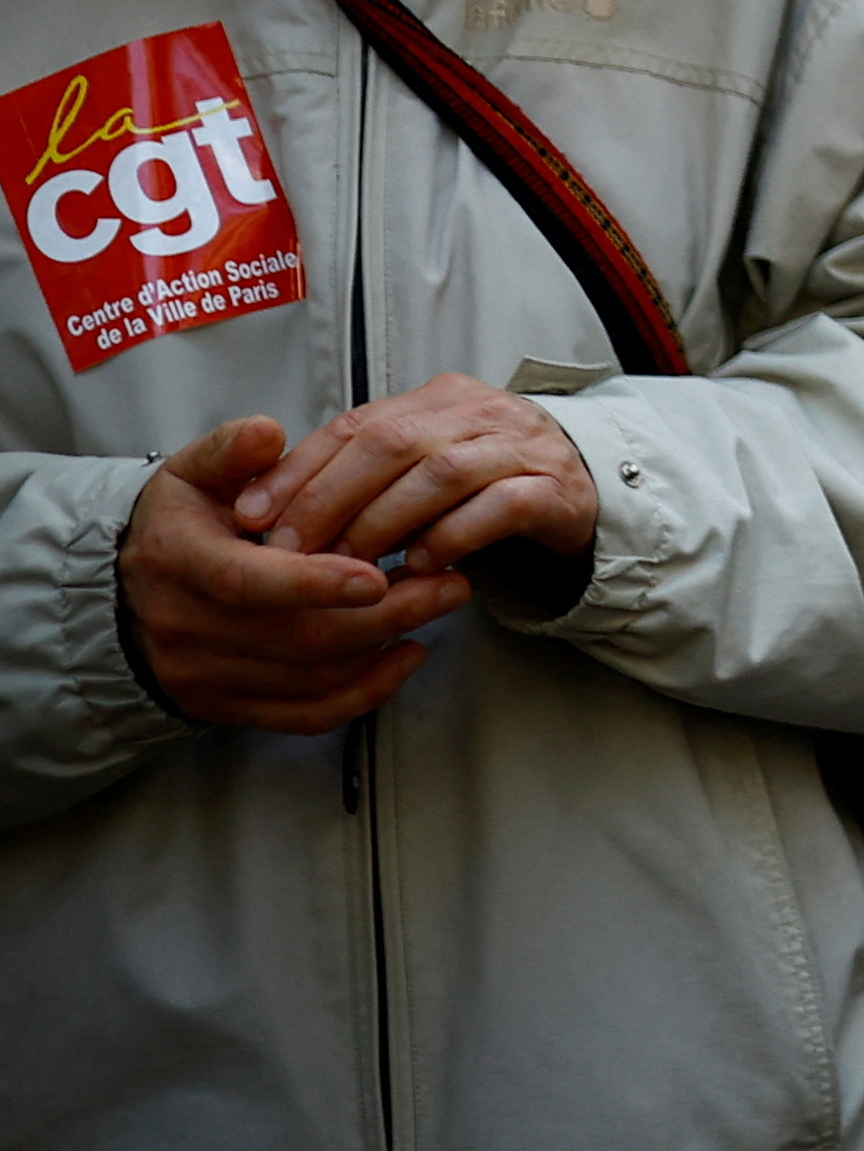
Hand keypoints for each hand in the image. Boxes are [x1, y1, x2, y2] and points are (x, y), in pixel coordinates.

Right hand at [120, 417, 436, 729]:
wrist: (125, 592)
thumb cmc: (180, 523)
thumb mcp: (192, 475)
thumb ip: (231, 451)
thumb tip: (268, 434)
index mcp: (177, 562)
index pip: (247, 583)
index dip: (314, 582)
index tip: (378, 573)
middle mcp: (185, 628)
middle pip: (297, 638)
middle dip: (384, 614)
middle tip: (450, 582)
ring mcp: (205, 676)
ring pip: (310, 678)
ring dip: (384, 645)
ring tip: (438, 603)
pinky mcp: (226, 708)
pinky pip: (304, 716)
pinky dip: (364, 693)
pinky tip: (407, 654)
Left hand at [238, 376, 597, 599]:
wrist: (586, 491)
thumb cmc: (486, 484)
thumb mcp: (421, 464)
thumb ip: (363, 473)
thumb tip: (273, 509)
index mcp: (436, 399)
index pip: (355, 425)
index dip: (298, 469)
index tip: (251, 514)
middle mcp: (478, 412)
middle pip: (391, 445)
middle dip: (330, 498)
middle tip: (291, 549)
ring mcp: (521, 447)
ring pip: (440, 474)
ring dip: (385, 522)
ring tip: (351, 564)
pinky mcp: (555, 490)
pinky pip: (499, 507)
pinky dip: (455, 534)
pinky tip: (424, 564)